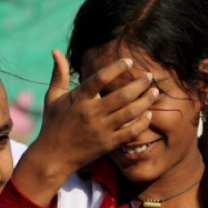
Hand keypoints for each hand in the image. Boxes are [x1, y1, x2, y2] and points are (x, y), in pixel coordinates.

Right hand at [37, 50, 157, 170]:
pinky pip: (130, 132)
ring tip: (155, 92)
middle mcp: (91, 113)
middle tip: (149, 76)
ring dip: (145, 101)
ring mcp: (100, 129)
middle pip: (122, 95)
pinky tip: (149, 114)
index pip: (100, 78)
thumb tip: (55, 50)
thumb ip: (59, 73)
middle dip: (139, 84)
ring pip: (130, 113)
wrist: (52, 157)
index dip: (116, 68)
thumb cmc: (53, 124)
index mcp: (78, 99)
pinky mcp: (107, 144)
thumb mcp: (53, 97)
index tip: (129, 61)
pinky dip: (142, 123)